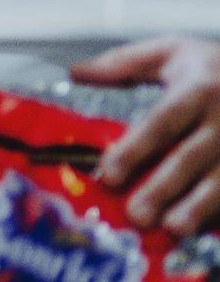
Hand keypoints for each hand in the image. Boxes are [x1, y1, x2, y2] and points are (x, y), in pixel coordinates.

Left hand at [73, 36, 219, 237]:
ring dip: (199, 206)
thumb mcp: (172, 52)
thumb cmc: (215, 67)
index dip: (136, 149)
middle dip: (163, 187)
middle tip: (136, 214)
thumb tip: (75, 72)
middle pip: (191, 157)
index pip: (162, 122)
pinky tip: (206, 229)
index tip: (109, 173)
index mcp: (197, 90)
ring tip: (174, 228)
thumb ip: (123, 63)